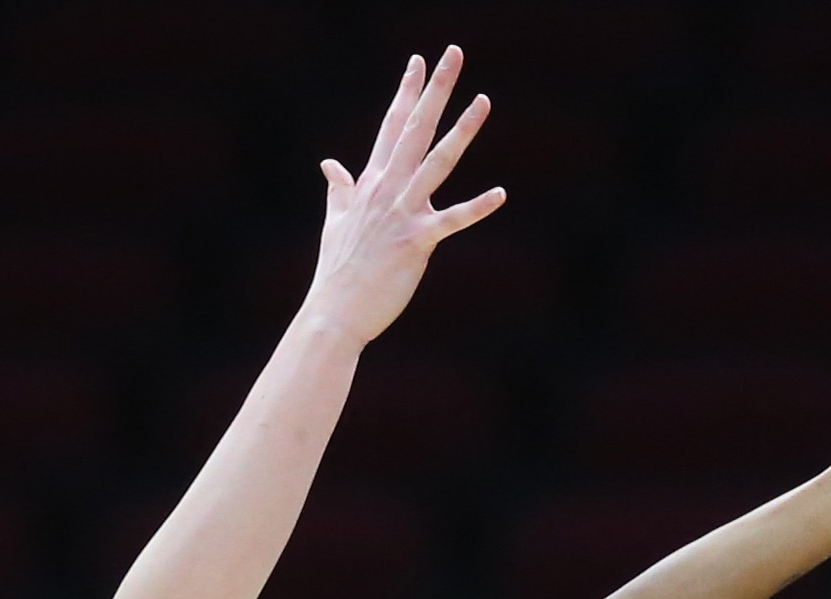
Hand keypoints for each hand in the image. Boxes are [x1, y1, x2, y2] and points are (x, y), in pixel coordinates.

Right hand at [302, 46, 504, 348]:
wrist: (334, 313)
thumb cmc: (337, 272)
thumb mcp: (334, 222)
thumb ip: (338, 190)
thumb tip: (329, 164)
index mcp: (370, 183)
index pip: (391, 126)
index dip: (406, 92)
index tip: (419, 62)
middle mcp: (387, 190)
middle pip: (415, 128)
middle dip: (435, 90)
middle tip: (453, 53)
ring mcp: (403, 213)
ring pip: (437, 162)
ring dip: (462, 130)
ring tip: (483, 100)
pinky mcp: (417, 243)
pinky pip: (453, 220)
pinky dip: (477, 208)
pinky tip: (501, 194)